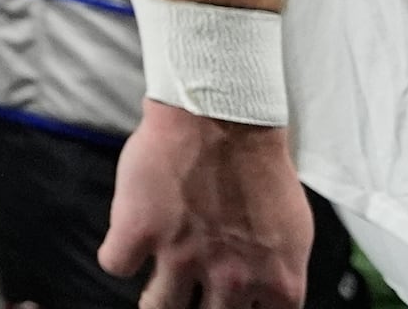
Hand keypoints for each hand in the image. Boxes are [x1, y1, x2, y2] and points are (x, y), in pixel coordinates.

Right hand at [100, 103, 311, 308]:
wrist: (221, 117)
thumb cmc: (260, 167)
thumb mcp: (292, 232)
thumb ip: (275, 271)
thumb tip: (261, 292)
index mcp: (277, 284)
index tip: (228, 302)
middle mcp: (231, 281)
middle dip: (196, 308)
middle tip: (186, 294)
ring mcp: (181, 259)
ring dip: (157, 299)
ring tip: (156, 288)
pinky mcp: (137, 232)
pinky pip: (115, 265)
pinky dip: (119, 255)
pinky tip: (129, 241)